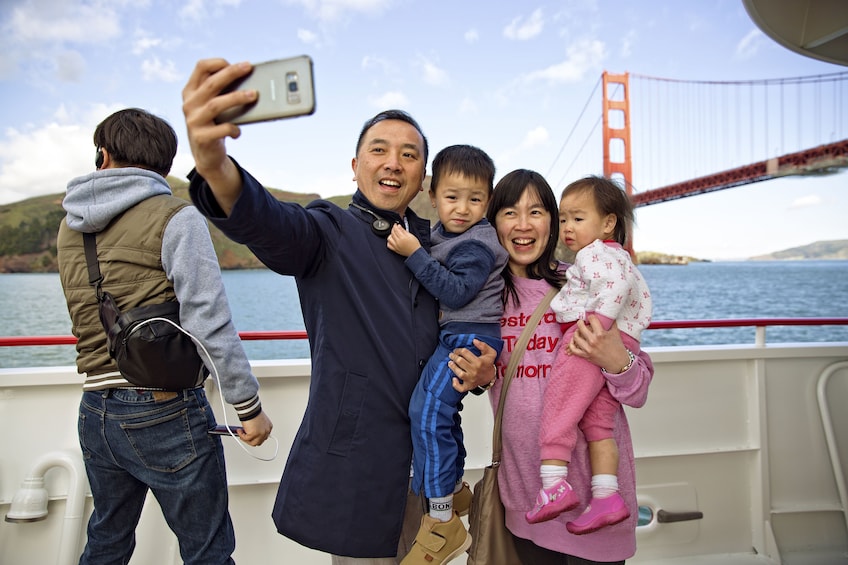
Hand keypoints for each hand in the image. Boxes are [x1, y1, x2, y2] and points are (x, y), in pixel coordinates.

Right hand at [181, 58, 254, 213]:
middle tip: (248, 67)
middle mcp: (189, 104)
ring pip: (216, 104)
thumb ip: (223, 93)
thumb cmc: (215, 125)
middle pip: (211, 83)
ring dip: (236, 98)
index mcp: (191, 91)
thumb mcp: (214, 107)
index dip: (218, 63)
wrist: (206, 156)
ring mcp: (193, 121)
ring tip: (254, 95)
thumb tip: (250, 79)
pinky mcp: (201, 137)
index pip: (201, 68)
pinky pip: (221, 129)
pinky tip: (238, 131)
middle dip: (231, 73)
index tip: (237, 64)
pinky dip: (234, 128)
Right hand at [238, 411, 272, 445]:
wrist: (250, 409)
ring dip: (246, 440)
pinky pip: (246, 439)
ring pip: (253, 443)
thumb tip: (251, 431)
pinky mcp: (254, 434)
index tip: (251, 437)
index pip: (264, 437)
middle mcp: (266, 431)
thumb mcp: (259, 421)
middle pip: (259, 442)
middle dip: (251, 440)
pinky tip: (239, 431)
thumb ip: (257, 427)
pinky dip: (242, 436)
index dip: (256, 438)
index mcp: (268, 427)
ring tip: (242, 434)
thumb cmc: (254, 412)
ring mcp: (261, 434)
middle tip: (245, 437)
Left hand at [387, 223, 420, 256]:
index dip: (395, 226)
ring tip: (393, 234)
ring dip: (390, 235)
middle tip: (395, 228)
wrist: (415, 252)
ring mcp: (396, 246)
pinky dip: (389, 242)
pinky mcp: (395, 250)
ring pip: (389, 239)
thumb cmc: (414, 244)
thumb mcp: (410, 235)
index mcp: (402, 238)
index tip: (395, 224)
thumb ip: (403, 230)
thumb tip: (399, 226)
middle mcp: (398, 242)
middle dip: (393, 229)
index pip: (396, 230)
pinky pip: (389, 245)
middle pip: (392, 233)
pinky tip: (392, 240)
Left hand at [450, 339, 497, 392]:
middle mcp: (474, 370)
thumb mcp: (490, 353)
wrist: (490, 376)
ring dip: (453, 367)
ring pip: (459, 373)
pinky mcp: (469, 386)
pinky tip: (454, 379)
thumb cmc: (488, 364)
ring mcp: (471, 379)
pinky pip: (461, 388)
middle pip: (460, 362)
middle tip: (451, 355)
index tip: (456, 350)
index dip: (459, 350)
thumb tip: (474, 340)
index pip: (465, 353)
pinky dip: (456, 384)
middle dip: (454, 357)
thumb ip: (483, 345)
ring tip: (450, 363)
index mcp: (479, 362)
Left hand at [567, 314, 629, 370]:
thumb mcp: (616, 333)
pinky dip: (571, 345)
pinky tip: (573, 341)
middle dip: (580, 322)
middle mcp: (593, 340)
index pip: (592, 319)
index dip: (591, 317)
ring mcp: (588, 349)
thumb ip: (611, 323)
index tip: (591, 317)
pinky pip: (574, 350)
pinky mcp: (586, 355)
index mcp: (601, 334)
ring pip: (576, 337)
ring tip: (578, 331)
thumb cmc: (618, 347)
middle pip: (581, 327)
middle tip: (581, 322)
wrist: (618, 363)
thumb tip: (609, 315)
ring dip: (576, 332)